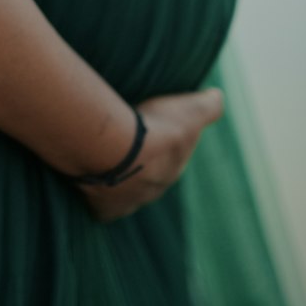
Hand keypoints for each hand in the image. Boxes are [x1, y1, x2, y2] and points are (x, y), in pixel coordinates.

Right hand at [72, 87, 224, 222]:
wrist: (115, 148)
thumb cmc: (154, 128)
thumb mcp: (192, 109)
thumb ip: (209, 105)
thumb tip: (218, 96)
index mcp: (172, 171)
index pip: (169, 158)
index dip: (161, 140)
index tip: (148, 123)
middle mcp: (152, 192)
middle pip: (144, 176)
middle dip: (136, 160)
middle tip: (121, 135)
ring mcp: (128, 204)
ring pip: (121, 191)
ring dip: (112, 174)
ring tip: (99, 150)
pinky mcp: (103, 210)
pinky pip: (98, 205)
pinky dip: (93, 192)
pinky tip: (87, 172)